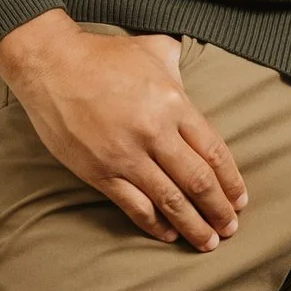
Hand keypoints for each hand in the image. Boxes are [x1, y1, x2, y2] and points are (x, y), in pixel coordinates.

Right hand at [0, 15, 247, 249]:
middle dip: (219, 210)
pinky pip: (133, 205)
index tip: (240, 199)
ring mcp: (126, 155)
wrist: (50, 63)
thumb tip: (190, 67)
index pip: (214, 152)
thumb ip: (178, 63)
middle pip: (198, 182)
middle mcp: (155, 133)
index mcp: (174, 103)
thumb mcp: (152, 49)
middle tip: (230, 228)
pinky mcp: (99, 171)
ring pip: (170, 201)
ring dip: (193, 225)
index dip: (231, 181)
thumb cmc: (102, 55)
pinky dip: (154, 224)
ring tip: (207, 241)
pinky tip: (168, 235)